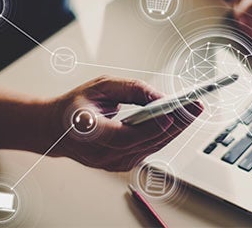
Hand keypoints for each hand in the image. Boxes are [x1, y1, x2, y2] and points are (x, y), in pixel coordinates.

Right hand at [41, 76, 202, 171]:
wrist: (56, 130)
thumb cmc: (77, 105)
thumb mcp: (100, 86)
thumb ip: (131, 89)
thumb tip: (160, 97)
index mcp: (89, 132)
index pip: (125, 136)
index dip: (150, 127)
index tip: (171, 113)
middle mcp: (101, 153)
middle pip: (145, 143)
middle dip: (175, 124)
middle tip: (195, 107)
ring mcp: (112, 163)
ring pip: (151, 148)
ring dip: (175, 130)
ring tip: (193, 112)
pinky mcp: (121, 164)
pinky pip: (148, 150)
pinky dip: (164, 135)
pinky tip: (178, 123)